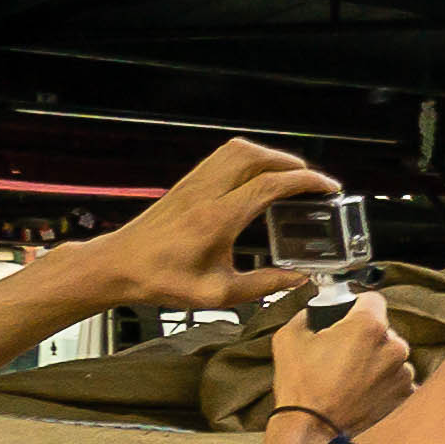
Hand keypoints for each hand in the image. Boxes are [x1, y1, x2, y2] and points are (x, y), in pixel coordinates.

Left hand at [87, 140, 335, 314]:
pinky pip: (223, 156)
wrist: (117, 266)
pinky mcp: (186, 183)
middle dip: (291, 163)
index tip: (327, 187)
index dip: (305, 181)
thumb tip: (298, 280)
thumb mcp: (216, 294)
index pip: (269, 185)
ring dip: (270, 155)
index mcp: (217, 219)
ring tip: (288, 174)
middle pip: (256, 156)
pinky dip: (249, 158)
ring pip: (239, 149)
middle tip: (311, 181)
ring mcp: (194, 183)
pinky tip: (257, 176)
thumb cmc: (160, 280)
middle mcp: (206, 193)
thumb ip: (262, 286)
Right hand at [273, 288, 418, 433]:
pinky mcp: (405, 395)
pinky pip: (396, 379)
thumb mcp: (288, 339)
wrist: (311, 430)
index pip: (373, 300)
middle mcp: (393, 347)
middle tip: (342, 354)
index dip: (357, 306)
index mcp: (368, 326)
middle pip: (383, 330)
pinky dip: (383, 383)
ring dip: (376, 361)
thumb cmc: (301, 387)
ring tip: (350, 377)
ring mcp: (402, 372)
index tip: (348, 316)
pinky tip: (362, 391)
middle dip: (365, 338)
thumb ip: (306, 316)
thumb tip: (312, 313)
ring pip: (391, 355)